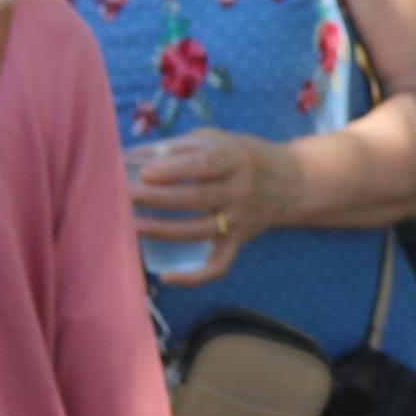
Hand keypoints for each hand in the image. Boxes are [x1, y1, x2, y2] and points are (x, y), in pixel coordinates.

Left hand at [127, 130, 295, 285]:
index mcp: (235, 159)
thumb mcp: (217, 139)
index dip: (172, 169)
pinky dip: (194, 277)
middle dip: (157, 198)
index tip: (143, 171)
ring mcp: (240, 220)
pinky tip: (166, 276)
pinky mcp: (238, 242)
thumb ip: (177, 146)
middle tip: (125, 195)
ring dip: (164, 231)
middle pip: (195, 199)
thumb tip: (131, 156)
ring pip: (199, 232)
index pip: (203, 165)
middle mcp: (240, 191)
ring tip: (133, 225)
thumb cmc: (242, 155)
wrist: (290, 181)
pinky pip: (218, 266)